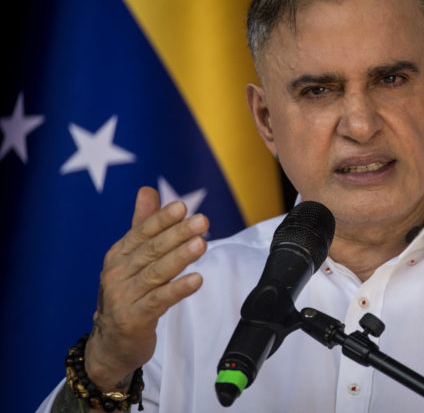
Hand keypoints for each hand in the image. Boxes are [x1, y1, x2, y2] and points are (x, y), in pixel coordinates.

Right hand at [84, 186, 208, 389]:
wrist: (112, 343)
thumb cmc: (128, 294)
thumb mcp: (132, 258)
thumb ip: (143, 224)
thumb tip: (148, 189)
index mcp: (119, 255)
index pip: (142, 232)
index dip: (162, 219)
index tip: (182, 206)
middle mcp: (118, 273)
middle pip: (151, 250)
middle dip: (178, 234)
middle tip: (202, 221)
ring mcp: (124, 297)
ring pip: (156, 273)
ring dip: (180, 257)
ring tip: (202, 244)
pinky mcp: (134, 319)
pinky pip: (159, 301)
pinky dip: (178, 289)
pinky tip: (197, 280)